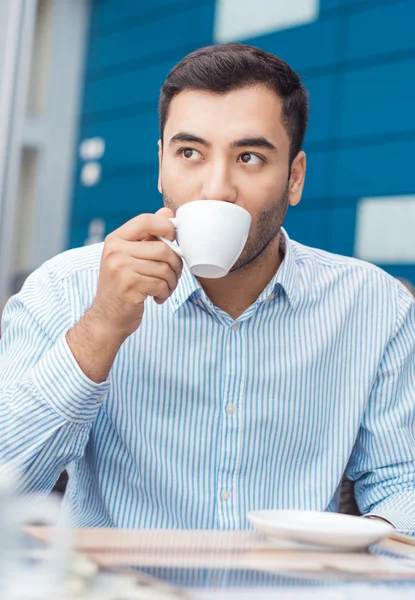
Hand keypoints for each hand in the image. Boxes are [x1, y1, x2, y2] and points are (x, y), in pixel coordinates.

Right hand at [90, 207, 182, 341]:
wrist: (107, 319)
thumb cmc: (123, 287)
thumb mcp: (130, 257)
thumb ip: (148, 235)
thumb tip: (167, 212)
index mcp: (115, 239)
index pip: (146, 220)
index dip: (166, 226)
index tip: (173, 240)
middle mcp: (115, 251)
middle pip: (163, 248)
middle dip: (175, 265)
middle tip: (172, 277)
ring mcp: (120, 268)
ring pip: (165, 268)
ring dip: (172, 282)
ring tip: (164, 289)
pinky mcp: (129, 286)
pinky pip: (161, 284)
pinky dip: (165, 293)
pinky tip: (156, 297)